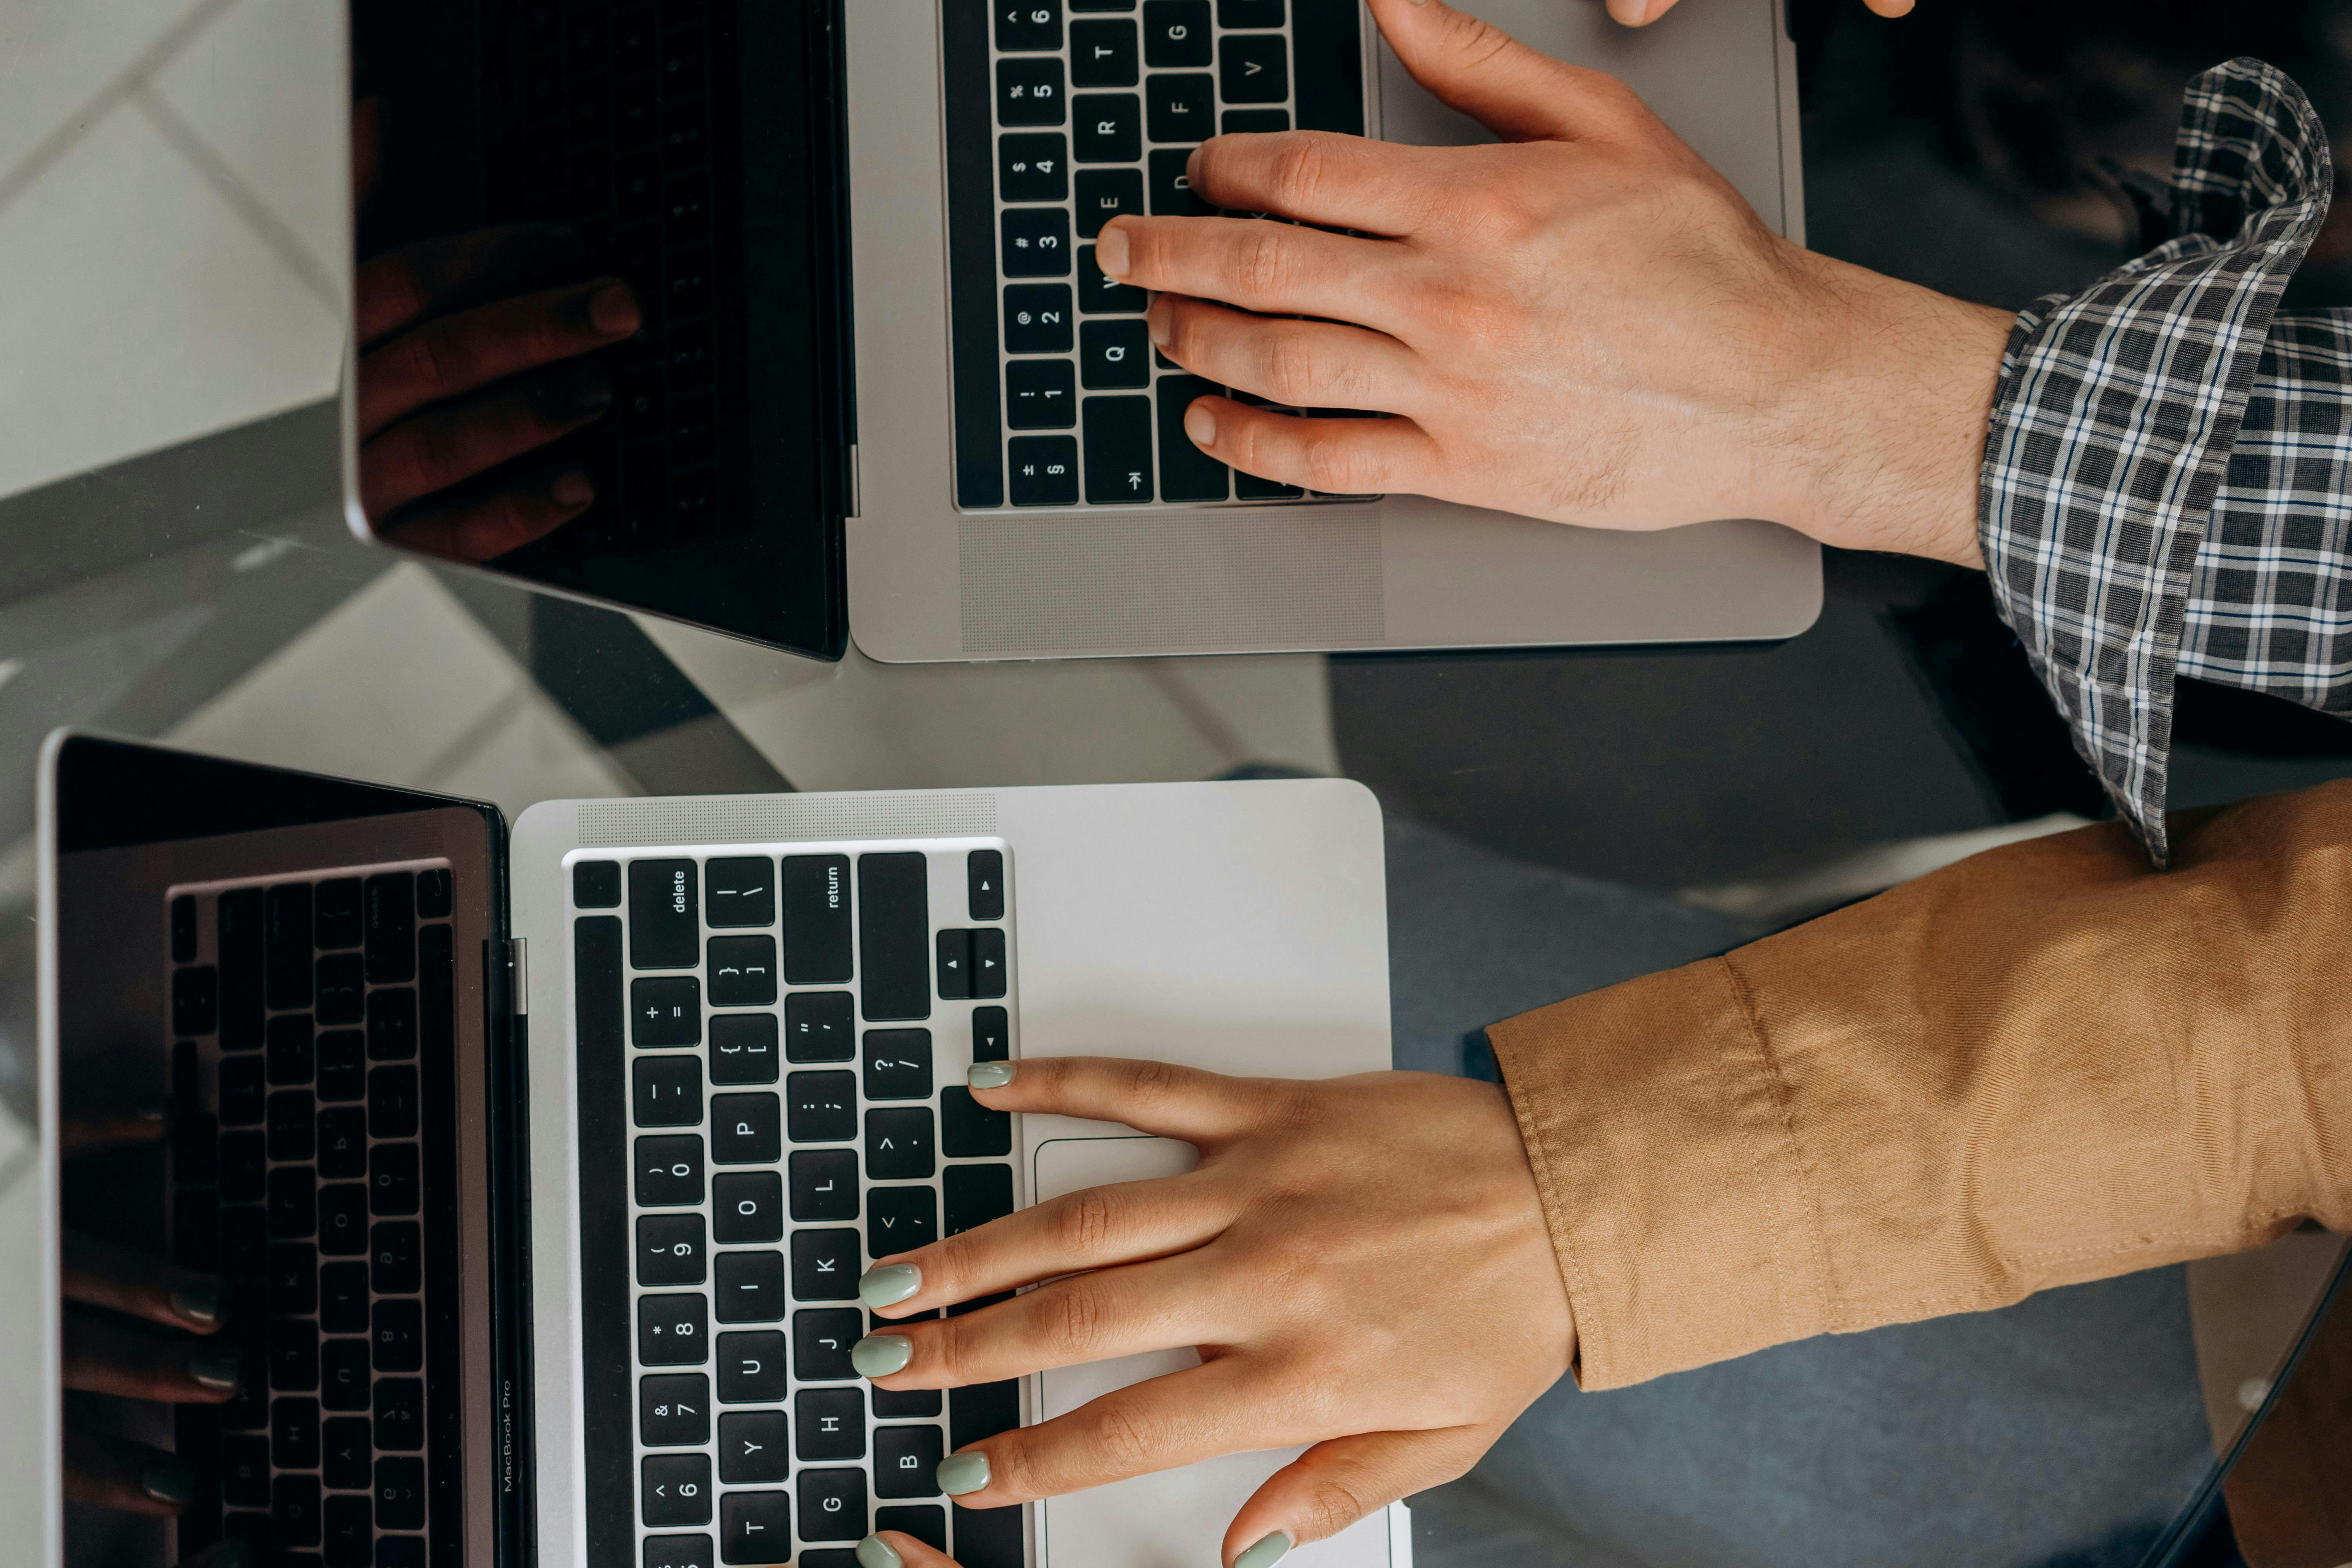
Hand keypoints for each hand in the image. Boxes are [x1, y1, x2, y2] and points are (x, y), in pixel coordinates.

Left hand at [57, 1108, 244, 1560]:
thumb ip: (28, 1395)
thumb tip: (84, 1456)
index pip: (36, 1429)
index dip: (108, 1466)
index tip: (177, 1486)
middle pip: (61, 1350)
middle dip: (146, 1368)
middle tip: (224, 1376)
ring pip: (64, 1261)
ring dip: (142, 1284)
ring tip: (214, 1303)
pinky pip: (50, 1141)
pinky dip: (106, 1127)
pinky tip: (164, 1122)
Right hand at [352, 99, 639, 561]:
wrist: (350, 480)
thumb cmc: (392, 366)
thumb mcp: (381, 285)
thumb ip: (376, 203)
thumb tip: (378, 113)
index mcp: (349, 335)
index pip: (407, 280)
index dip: (494, 257)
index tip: (572, 242)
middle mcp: (354, 406)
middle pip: (440, 356)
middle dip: (537, 328)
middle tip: (619, 309)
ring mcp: (374, 479)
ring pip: (445, 443)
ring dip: (530, 413)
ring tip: (603, 390)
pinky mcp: (408, 539)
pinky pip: (461, 534)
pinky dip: (522, 511)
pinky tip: (581, 486)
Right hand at [856, 1060, 1572, 1565]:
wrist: (1573, 1190)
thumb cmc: (1508, 1313)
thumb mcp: (1440, 1441)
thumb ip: (1330, 1492)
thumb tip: (1240, 1547)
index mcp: (1299, 1367)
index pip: (1130, 1428)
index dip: (1031, 1455)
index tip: (963, 1470)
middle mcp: (1263, 1274)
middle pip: (1076, 1318)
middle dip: (964, 1348)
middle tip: (885, 1359)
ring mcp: (1259, 1181)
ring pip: (1086, 1215)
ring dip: (980, 1244)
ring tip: (902, 1267)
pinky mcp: (1272, 1107)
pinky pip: (1150, 1087)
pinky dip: (1068, 1081)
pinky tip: (999, 1085)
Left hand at [1099, 0, 2009, 567]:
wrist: (1775, 384)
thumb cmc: (1701, 258)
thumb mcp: (1603, 124)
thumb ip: (1482, 63)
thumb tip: (1393, 3)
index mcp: (1475, 203)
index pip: (1305, 176)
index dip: (1228, 172)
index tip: (1199, 172)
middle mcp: (1447, 298)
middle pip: (1262, 270)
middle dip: (1170, 256)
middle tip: (1118, 250)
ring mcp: (1448, 391)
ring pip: (1278, 363)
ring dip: (1195, 342)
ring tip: (1157, 326)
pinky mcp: (1462, 471)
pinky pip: (1327, 461)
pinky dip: (1253, 445)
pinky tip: (1212, 424)